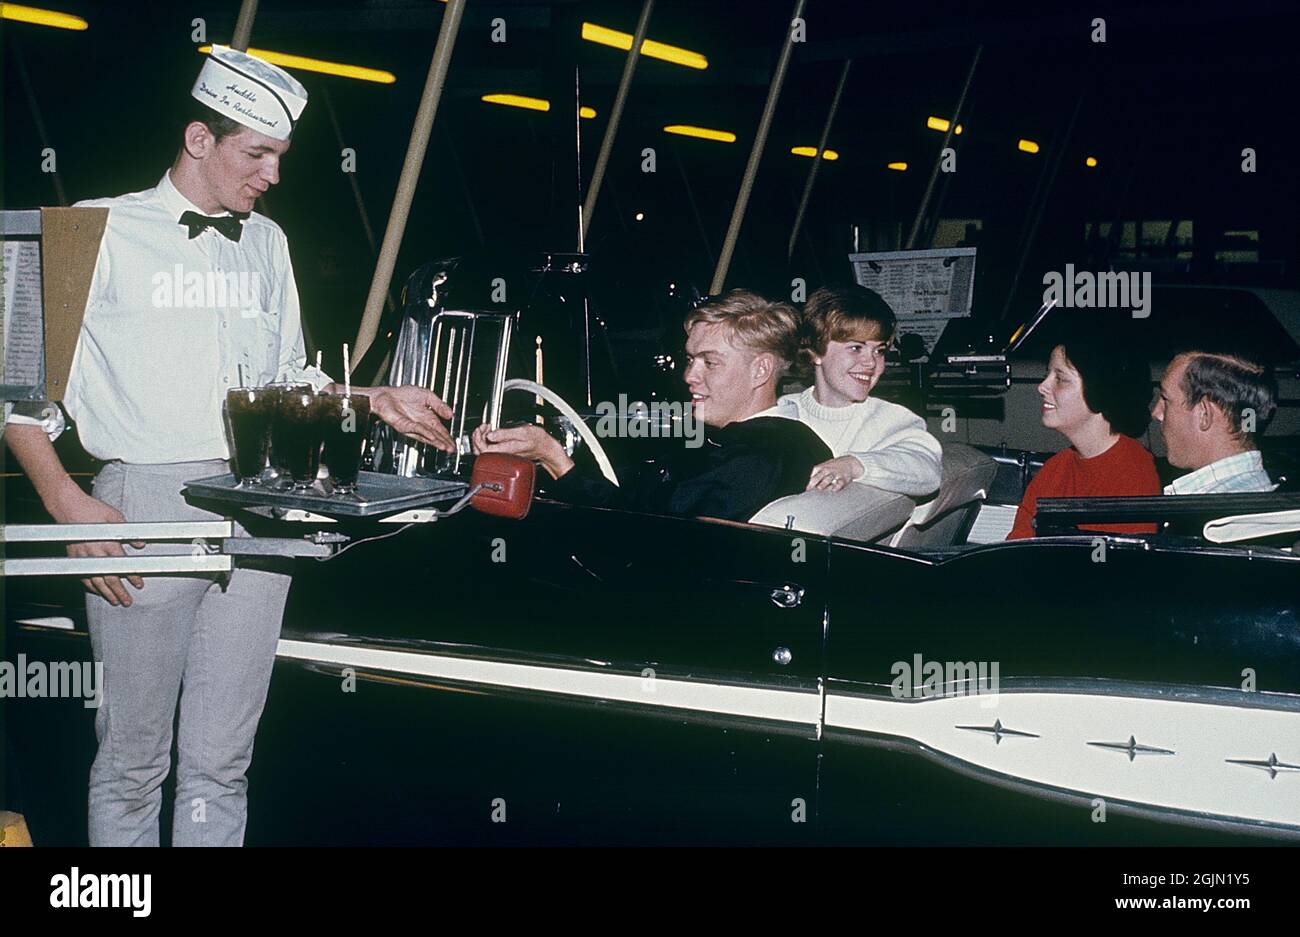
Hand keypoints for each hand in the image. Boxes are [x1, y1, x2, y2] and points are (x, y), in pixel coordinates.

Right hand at [47, 483, 145, 607]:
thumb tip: (141, 544)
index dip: (132, 577)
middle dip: (120, 591)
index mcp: (108, 543)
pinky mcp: (74, 557)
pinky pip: (83, 576)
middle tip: (128, 601)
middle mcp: (95, 552)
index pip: (123, 565)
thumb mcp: (116, 517)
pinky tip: (97, 592)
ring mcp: (83, 556)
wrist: (68, 507)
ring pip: (96, 581)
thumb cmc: (92, 509)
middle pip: (109, 578)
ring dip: (106, 593)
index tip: (139, 584)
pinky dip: (90, 586)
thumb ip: (129, 533)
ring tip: (115, 602)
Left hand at [365, 385, 454, 451]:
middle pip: (434, 435)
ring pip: (426, 436)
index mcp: (426, 417)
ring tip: (444, 447)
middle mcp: (420, 423)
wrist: (386, 394)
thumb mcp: (427, 395)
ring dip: (436, 442)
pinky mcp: (404, 425)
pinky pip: (416, 429)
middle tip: (452, 449)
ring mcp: (412, 426)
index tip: (453, 442)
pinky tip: (432, 437)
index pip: (439, 429)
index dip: (447, 436)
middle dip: (444, 442)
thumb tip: (450, 414)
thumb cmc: (402, 394)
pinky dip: (425, 433)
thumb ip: (439, 404)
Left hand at [471, 424, 573, 479]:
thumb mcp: (522, 432)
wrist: (545, 448)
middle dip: (477, 438)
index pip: (483, 450)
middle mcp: (502, 455)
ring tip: (485, 429)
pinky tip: (491, 434)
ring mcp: (503, 456)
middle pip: (480, 452)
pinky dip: (487, 441)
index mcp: (505, 450)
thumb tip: (490, 435)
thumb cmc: (537, 440)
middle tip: (482, 428)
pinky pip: (490, 450)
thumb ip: (505, 434)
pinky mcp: (504, 454)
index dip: (478, 439)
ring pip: (484, 452)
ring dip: (481, 439)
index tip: (481, 429)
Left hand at [807, 455, 862, 491]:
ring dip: (824, 483)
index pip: (813, 474)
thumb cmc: (833, 468)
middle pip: (819, 475)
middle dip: (814, 481)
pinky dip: (837, 486)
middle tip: (809, 488)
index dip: (809, 481)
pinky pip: (840, 482)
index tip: (806, 488)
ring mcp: (835, 474)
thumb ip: (815, 476)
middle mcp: (827, 470)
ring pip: (829, 478)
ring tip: (819, 488)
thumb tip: (806, 488)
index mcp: (821, 468)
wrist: (849, 463)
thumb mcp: (823, 468)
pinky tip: (834, 490)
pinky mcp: (843, 478)